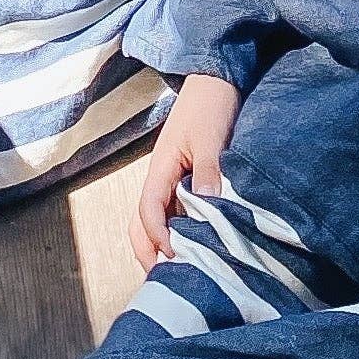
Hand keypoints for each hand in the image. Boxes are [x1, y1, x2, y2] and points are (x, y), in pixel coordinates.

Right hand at [130, 72, 241, 268]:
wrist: (217, 78)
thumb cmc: (211, 104)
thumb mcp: (210, 137)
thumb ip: (207, 171)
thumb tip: (207, 206)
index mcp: (160, 168)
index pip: (147, 211)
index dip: (158, 236)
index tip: (176, 255)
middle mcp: (161, 177)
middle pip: (141, 223)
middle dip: (148, 252)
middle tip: (167, 281)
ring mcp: (171, 179)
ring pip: (156, 220)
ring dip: (161, 245)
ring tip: (180, 270)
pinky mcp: (186, 179)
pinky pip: (174, 212)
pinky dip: (178, 232)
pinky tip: (196, 245)